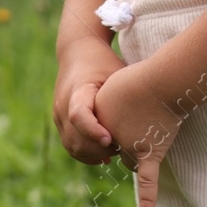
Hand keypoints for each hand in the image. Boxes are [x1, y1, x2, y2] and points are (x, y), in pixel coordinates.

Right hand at [53, 42, 126, 164]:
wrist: (78, 52)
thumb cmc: (103, 62)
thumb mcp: (116, 73)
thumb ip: (124, 98)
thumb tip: (147, 123)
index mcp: (77, 90)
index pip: (78, 115)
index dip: (93, 131)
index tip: (111, 139)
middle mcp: (63, 105)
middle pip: (76, 138)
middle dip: (99, 148)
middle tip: (123, 149)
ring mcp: (58, 115)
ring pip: (72, 146)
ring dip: (93, 154)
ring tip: (116, 151)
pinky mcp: (60, 121)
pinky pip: (71, 145)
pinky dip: (86, 153)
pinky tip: (105, 155)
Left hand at [93, 60, 183, 206]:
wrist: (161, 79)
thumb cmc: (140, 80)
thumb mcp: (112, 87)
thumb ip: (106, 108)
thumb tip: (105, 127)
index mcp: (97, 120)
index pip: (103, 135)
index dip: (118, 121)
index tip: (127, 105)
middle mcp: (110, 137)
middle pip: (118, 149)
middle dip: (129, 137)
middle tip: (142, 113)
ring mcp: (130, 147)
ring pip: (133, 159)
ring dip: (140, 149)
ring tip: (152, 122)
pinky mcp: (150, 153)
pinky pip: (148, 181)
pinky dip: (147, 201)